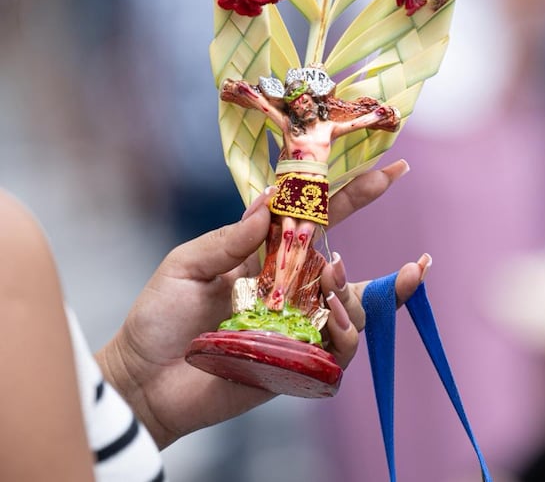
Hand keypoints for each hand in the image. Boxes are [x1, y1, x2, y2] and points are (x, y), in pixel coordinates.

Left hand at [97, 160, 421, 447]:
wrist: (143, 381)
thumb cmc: (159, 319)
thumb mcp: (186, 265)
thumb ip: (229, 238)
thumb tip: (271, 201)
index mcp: (266, 257)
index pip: (318, 221)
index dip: (355, 195)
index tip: (392, 172)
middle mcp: (289, 290)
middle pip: (347, 271)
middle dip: (382, 263)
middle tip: (386, 262)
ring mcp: (296, 329)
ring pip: (351, 311)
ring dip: (354, 296)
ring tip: (332, 286)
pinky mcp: (296, 366)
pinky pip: (338, 353)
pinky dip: (346, 335)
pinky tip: (333, 321)